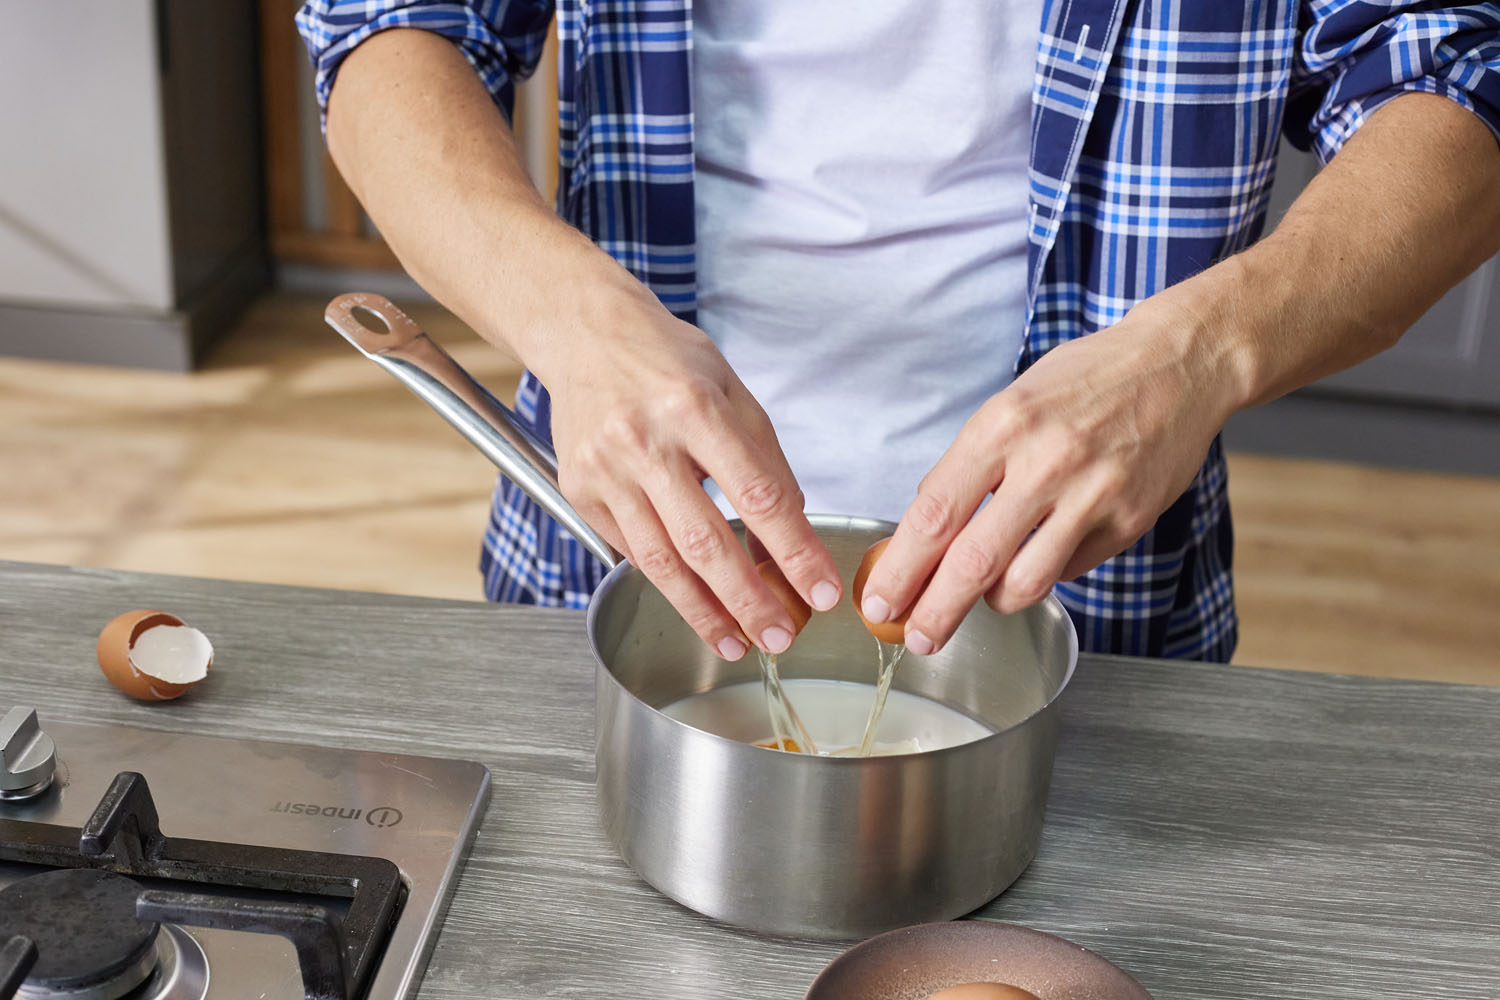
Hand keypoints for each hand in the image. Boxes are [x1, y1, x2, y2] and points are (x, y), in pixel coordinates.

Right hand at [542, 279, 841, 659]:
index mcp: (695, 407)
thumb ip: (764, 458)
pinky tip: (696, 604)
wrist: (585, 334)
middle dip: (749, 600)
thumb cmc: (666, 360)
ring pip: (660, 560)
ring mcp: (605, 469)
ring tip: (738, 641)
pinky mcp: (580, 490)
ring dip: (704, 611)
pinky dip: (667, 583)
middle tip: (781, 637)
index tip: (820, 590)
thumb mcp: (731, 390)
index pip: (758, 496)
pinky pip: (631, 550)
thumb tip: (792, 528)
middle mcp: (644, 440)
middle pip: (705, 542)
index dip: (794, 552)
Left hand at [858, 283, 1245, 654]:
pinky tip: (1040, 553)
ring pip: (1024, 583)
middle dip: (934, 612)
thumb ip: (971, 464)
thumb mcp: (1011, 402)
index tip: (881, 600)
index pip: (934, 514)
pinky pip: (1068, 571)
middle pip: (973, 562)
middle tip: (915, 639)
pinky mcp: (1128, 521)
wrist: (1180, 363)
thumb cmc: (1086, 380)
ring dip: (992, 602)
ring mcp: (1092, 496)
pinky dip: (1043, 574)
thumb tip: (926, 531)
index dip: (901, 568)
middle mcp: (1047, 462)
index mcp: (1003, 425)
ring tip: (980, 597)